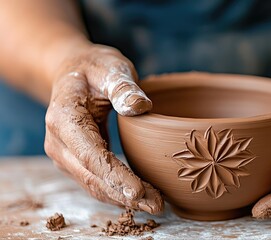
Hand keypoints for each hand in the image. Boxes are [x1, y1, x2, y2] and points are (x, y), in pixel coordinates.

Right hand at [44, 43, 163, 213]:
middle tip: (157, 204)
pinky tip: (139, 196)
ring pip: (94, 184)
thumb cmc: (94, 68)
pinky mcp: (75, 160)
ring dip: (122, 198)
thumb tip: (140, 107)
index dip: (115, 176)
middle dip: (124, 194)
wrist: (73, 73)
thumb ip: (123, 86)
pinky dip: (117, 191)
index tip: (138, 192)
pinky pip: (95, 180)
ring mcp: (64, 154)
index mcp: (64, 117)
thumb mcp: (110, 67)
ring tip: (154, 203)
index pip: (91, 155)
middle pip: (93, 177)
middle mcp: (58, 141)